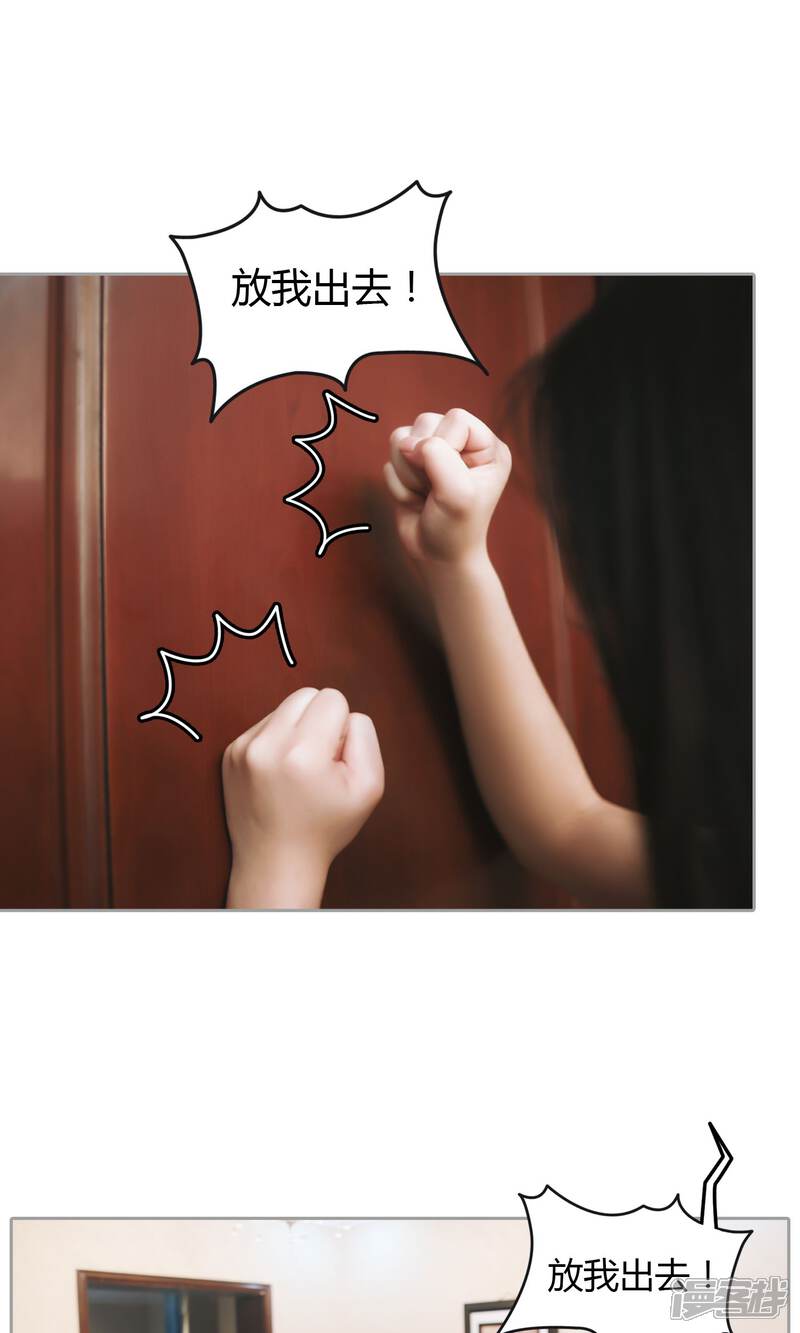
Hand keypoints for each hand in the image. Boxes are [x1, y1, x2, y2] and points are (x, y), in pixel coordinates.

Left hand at [223, 687, 384, 907]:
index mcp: (304, 754)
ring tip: (297, 770)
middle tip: (320, 761)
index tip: (335, 759)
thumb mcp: (370, 787)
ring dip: (296, 729)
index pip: (332, 698)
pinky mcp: (230, 753)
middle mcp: (267, 746)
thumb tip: (344, 714)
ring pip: (283, 708)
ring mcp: (243, 748)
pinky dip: (276, 741)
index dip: (343, 726)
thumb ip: (365, 737)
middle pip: (306, 694)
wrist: (275, 860)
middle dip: (319, 719)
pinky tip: (279, 774)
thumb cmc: (326, 826)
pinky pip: (264, 724)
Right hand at [384, 408, 511, 567]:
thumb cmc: (456, 529)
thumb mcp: (457, 493)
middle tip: (435, 491)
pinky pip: (389, 458)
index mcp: (487, 447)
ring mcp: (435, 453)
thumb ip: (437, 457)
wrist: (436, 558)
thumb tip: (407, 442)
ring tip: (425, 495)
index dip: (443, 444)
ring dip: (408, 473)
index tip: (446, 476)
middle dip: (422, 462)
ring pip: (401, 437)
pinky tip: (415, 499)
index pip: (455, 418)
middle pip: (425, 422)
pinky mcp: (411, 465)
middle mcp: (463, 444)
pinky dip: (398, 483)